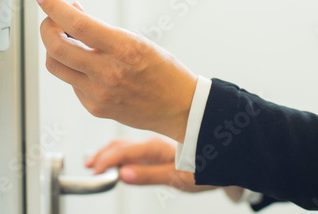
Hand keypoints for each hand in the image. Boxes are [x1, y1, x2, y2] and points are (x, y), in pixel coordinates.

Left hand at [34, 0, 197, 141]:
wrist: (178, 107)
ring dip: (56, 49)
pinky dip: (74, 69)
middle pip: (56, 48)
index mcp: (124, 49)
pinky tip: (90, 68)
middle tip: (52, 20)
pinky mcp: (95, 107)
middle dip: (47, 28)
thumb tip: (73, 12)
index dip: (54, 6)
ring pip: (57, 66)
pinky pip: (72, 83)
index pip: (78, 24)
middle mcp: (108, 73)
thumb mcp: (137, 41)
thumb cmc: (163, 70)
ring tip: (70, 42)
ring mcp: (99, 93)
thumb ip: (102, 30)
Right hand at [85, 138, 215, 192]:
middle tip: (89, 167)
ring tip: (94, 161)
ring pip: (125, 143)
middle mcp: (154, 140)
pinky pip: (133, 145)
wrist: (228, 153)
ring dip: (108, 151)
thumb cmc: (208, 165)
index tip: (92, 171)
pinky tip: (115, 156)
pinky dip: (118, 151)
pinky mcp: (159, 147)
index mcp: (156, 146)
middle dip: (101, 154)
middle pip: (120, 144)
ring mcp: (156, 142)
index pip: (122, 152)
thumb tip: (123, 175)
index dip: (104, 161)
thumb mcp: (179, 177)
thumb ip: (149, 175)